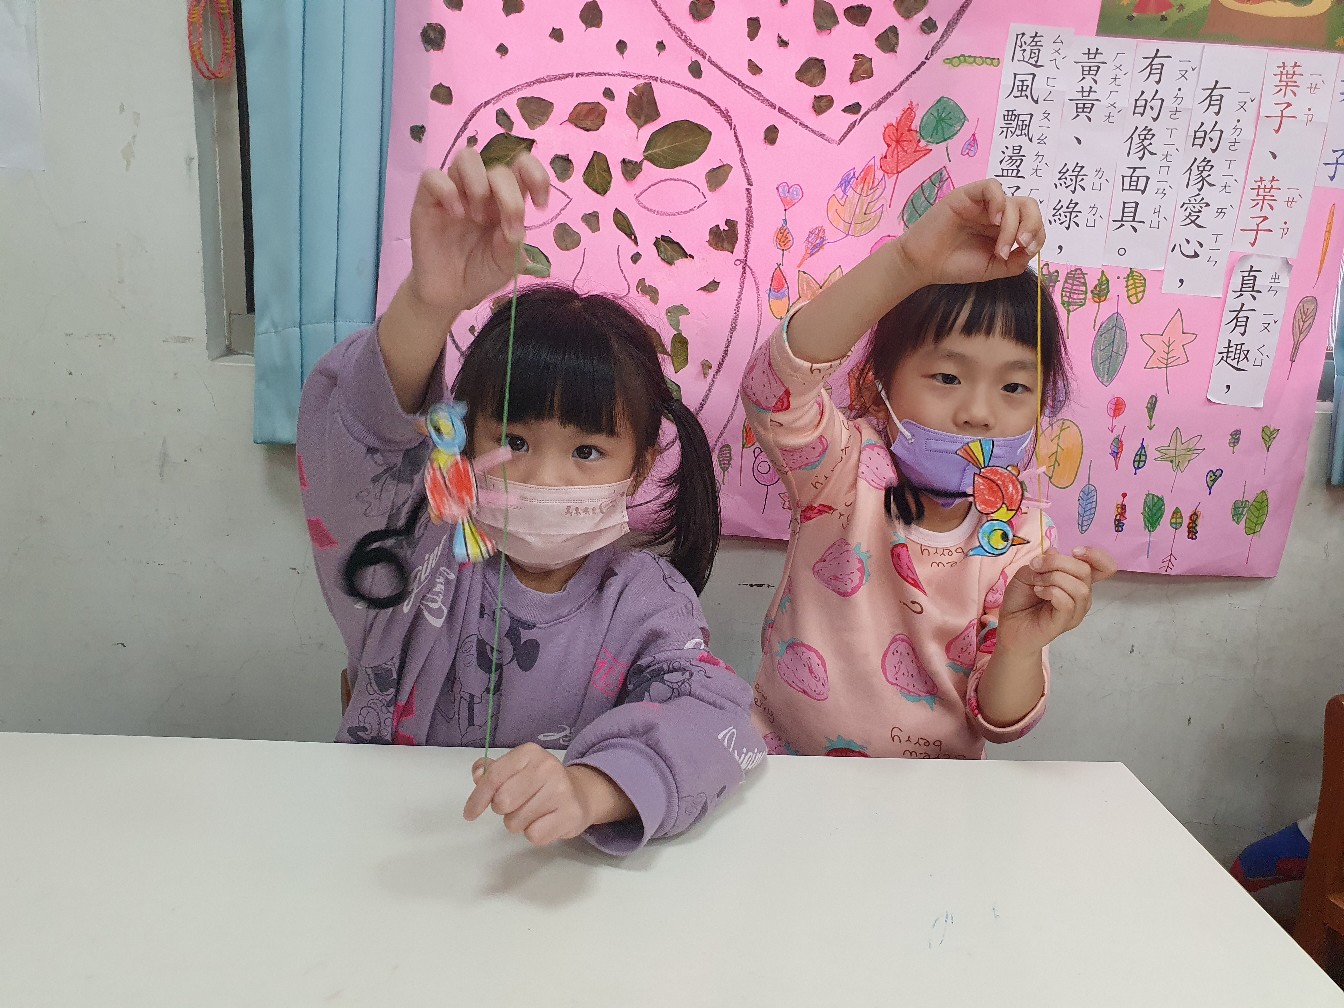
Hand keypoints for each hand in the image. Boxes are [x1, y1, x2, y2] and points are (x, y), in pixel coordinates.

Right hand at [406, 149, 549, 314]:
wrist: (449, 294)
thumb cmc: (480, 273)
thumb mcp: (506, 265)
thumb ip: (513, 247)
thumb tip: (514, 230)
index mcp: (506, 199)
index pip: (523, 166)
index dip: (536, 175)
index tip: (540, 204)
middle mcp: (482, 189)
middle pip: (500, 167)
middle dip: (510, 198)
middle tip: (507, 231)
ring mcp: (455, 191)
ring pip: (467, 157)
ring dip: (478, 185)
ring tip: (477, 217)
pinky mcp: (428, 200)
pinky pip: (432, 176)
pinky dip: (447, 191)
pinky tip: (455, 215)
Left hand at [462, 743, 626, 846]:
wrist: (581, 794)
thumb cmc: (540, 783)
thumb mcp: (517, 769)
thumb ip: (493, 771)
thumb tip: (478, 773)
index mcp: (529, 753)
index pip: (493, 777)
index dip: (478, 798)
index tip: (469, 814)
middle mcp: (547, 767)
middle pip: (502, 802)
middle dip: (503, 810)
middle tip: (515, 806)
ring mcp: (561, 790)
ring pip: (516, 822)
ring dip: (518, 823)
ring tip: (533, 813)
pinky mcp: (570, 814)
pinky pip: (534, 835)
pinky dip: (534, 833)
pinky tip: (545, 822)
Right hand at [893, 179, 1044, 287]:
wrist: (924, 265)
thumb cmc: (954, 265)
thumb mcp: (992, 268)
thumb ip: (1016, 261)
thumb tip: (1033, 248)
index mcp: (1004, 227)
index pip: (1033, 220)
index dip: (1038, 233)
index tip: (1027, 251)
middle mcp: (996, 212)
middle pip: (1028, 206)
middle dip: (1032, 225)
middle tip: (1021, 245)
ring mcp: (982, 203)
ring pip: (1013, 200)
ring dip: (1012, 226)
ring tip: (999, 249)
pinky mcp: (967, 195)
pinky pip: (992, 187)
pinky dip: (999, 202)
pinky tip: (993, 220)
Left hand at [997, 546, 1116, 652]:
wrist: (1009, 624)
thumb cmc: (1021, 598)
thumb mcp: (1027, 571)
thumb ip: (1043, 562)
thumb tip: (1054, 551)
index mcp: (1077, 579)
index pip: (1104, 567)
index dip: (1096, 555)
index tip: (1075, 551)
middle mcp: (1082, 594)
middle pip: (1086, 571)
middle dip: (1059, 563)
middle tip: (1036, 566)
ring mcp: (1076, 610)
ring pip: (1080, 588)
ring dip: (1054, 578)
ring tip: (1036, 584)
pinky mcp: (1066, 622)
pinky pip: (1068, 603)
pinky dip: (1052, 592)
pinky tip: (1039, 592)